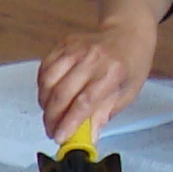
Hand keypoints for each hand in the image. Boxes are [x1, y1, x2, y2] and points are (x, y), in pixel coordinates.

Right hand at [35, 19, 154, 142]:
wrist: (127, 33)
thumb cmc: (130, 64)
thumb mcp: (126, 94)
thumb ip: (103, 115)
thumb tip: (87, 139)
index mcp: (112, 73)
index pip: (84, 102)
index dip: (68, 122)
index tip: (60, 137)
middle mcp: (92, 59)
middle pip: (62, 93)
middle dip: (52, 118)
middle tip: (52, 131)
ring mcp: (75, 49)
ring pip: (48, 81)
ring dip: (45, 103)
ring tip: (50, 114)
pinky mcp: (64, 44)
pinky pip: (44, 68)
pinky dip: (42, 86)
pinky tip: (48, 96)